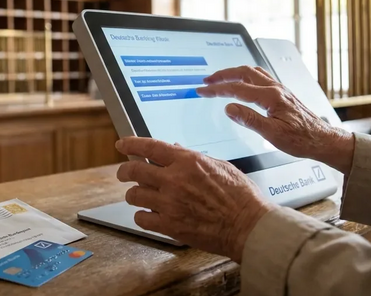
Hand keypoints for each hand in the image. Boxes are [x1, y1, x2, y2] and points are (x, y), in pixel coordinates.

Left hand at [115, 137, 274, 262]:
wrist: (248, 226)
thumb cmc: (241, 197)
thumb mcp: (221, 166)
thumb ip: (194, 158)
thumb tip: (176, 150)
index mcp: (188, 162)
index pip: (150, 147)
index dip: (131, 143)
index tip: (121, 144)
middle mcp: (174, 180)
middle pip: (134, 170)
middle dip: (124, 171)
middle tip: (123, 173)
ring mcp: (170, 204)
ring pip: (134, 195)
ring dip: (134, 194)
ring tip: (139, 196)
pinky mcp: (170, 226)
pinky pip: (142, 218)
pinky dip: (142, 216)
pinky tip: (149, 215)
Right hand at [196, 66, 354, 173]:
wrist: (322, 139)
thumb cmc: (301, 139)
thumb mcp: (272, 134)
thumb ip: (249, 119)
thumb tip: (229, 108)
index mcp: (271, 97)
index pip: (237, 89)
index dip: (217, 89)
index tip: (203, 90)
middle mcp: (275, 88)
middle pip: (243, 72)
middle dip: (223, 75)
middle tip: (207, 80)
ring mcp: (279, 89)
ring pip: (252, 72)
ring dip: (234, 73)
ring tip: (221, 78)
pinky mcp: (282, 93)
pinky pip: (260, 77)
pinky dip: (246, 76)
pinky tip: (243, 82)